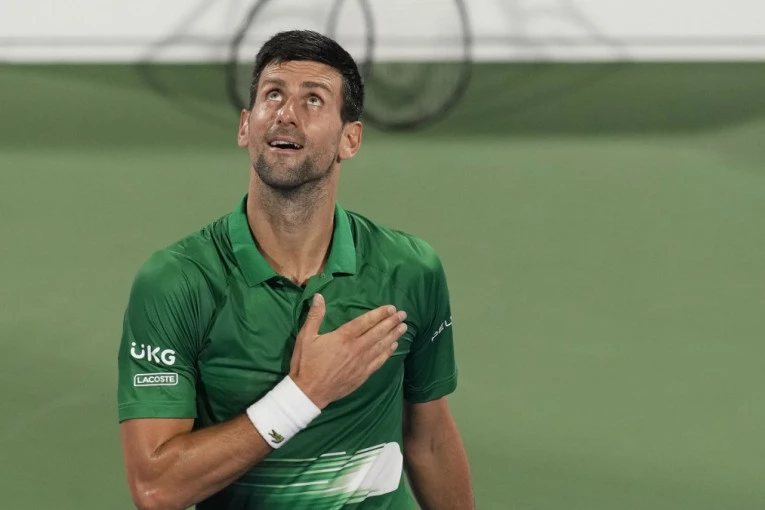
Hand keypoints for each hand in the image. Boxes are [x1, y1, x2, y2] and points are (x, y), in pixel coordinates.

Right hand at [289, 293, 406, 408]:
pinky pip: (379, 361)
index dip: (379, 314)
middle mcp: (356, 348)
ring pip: (382, 346)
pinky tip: (394, 347)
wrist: (309, 392)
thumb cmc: (306, 363)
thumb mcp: (305, 337)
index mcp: (343, 337)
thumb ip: (315, 316)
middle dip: (391, 322)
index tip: (391, 308)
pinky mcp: (363, 375)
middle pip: (378, 332)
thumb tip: (319, 296)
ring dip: (394, 335)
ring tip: (404, 327)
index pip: (365, 322)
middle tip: (403, 315)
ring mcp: (361, 362)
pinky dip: (388, 353)